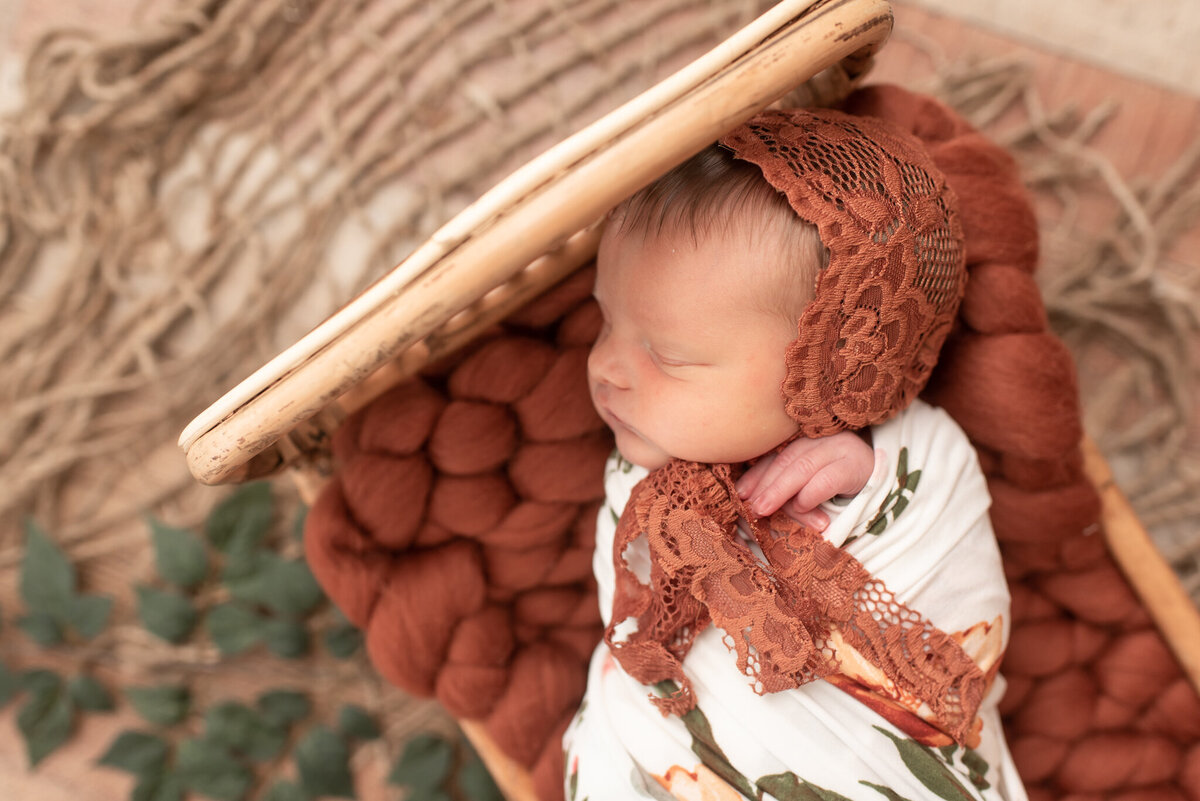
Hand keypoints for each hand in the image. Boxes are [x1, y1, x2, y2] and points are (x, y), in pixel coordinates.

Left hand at [735, 431, 874, 530]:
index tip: (740, 494)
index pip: (777, 456)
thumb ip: (788, 488)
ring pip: (803, 467)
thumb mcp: (812, 485)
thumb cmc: (844, 489)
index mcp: (808, 440)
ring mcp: (842, 448)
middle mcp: (823, 439)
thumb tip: (754, 504)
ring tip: (763, 509)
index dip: (756, 474)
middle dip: (765, 484)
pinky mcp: (858, 465)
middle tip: (750, 505)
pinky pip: (828, 478)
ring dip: (781, 491)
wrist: (891, 483)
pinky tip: (802, 506)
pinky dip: (811, 494)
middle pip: (787, 460)